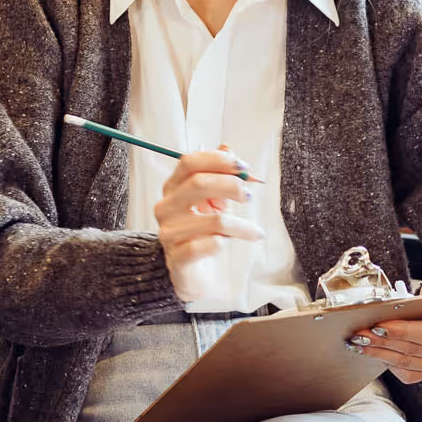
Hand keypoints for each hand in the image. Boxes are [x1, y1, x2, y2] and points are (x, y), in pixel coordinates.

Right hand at [154, 147, 264, 301]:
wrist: (191, 274)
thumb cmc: (201, 233)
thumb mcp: (212, 201)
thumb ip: (218, 175)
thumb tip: (227, 147)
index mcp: (173, 188)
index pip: (189, 162)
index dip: (218, 160)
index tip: (245, 168)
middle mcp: (166, 207)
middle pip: (198, 184)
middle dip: (231, 186)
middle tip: (249, 195)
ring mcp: (169, 233)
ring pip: (213, 220)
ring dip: (241, 225)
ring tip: (255, 231)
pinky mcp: (178, 259)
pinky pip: (210, 245)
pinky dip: (226, 243)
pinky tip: (230, 244)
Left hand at [349, 270, 421, 384]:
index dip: (402, 330)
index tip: (378, 323)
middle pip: (413, 350)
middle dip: (382, 340)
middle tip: (358, 332)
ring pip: (406, 362)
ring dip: (379, 352)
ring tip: (357, 341)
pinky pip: (405, 373)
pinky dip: (385, 361)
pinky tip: (369, 350)